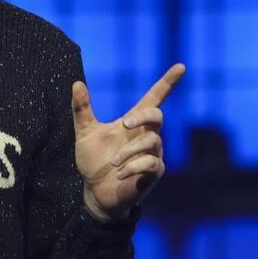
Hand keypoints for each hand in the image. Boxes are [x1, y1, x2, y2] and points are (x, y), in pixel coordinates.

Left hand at [71, 63, 184, 221]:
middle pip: (157, 115)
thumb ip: (82, 109)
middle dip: (143, 117)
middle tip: (124, 124)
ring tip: (113, 162)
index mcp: (133, 122)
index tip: (181, 66)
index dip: (167, 82)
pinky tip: (120, 173)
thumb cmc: (93, 161)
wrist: (95, 192)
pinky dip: (133, 167)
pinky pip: (151, 163)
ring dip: (129, 151)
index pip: (155, 98)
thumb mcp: (85, 133)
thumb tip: (76, 83)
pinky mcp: (154, 173)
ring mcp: (152, 154)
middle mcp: (146, 135)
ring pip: (152, 142)